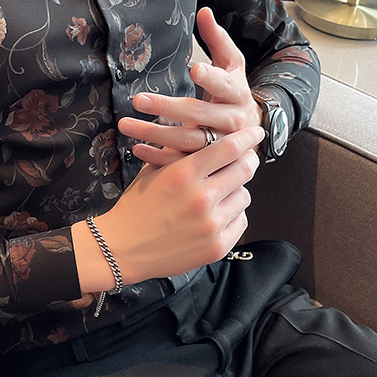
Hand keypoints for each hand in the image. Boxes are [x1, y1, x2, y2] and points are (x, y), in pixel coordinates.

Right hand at [71, 125, 263, 291]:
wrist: (122, 248)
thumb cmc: (136, 207)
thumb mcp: (153, 171)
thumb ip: (179, 150)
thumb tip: (203, 129)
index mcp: (183, 174)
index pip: (229, 147)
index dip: (246, 137)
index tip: (254, 131)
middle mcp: (201, 198)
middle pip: (244, 169)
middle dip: (248, 159)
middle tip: (246, 158)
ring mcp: (211, 224)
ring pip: (244, 196)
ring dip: (236, 190)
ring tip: (219, 193)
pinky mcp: (217, 246)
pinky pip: (240, 221)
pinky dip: (232, 215)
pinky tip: (215, 215)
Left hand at [118, 6, 262, 166]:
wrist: (251, 131)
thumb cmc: (235, 92)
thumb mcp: (233, 66)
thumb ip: (218, 40)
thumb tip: (204, 11)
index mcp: (237, 94)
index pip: (224, 84)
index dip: (210, 78)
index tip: (194, 69)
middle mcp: (231, 121)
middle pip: (198, 114)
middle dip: (167, 107)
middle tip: (138, 99)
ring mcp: (218, 145)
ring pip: (186, 141)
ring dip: (154, 133)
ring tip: (125, 124)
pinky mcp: (206, 162)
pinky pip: (180, 161)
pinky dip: (157, 157)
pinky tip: (135, 148)